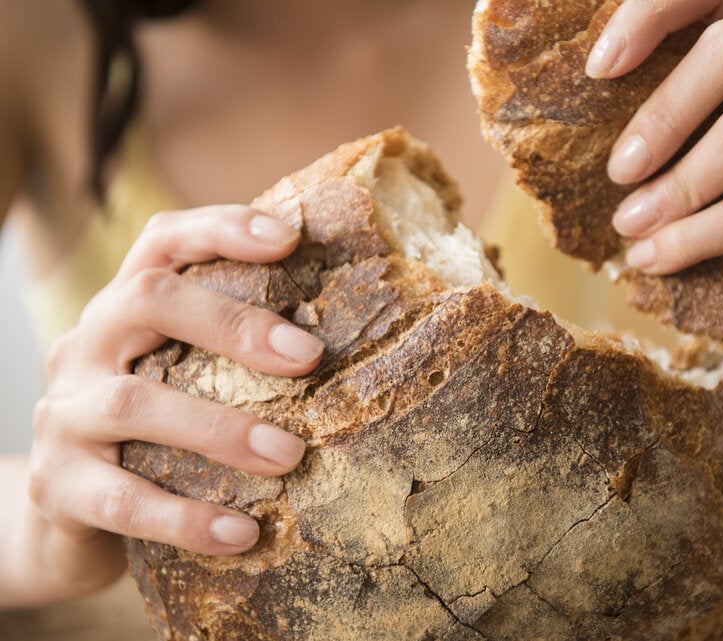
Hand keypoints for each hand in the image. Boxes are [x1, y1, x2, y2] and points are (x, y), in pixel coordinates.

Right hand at [24, 205, 322, 599]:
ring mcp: (63, 415)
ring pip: (132, 404)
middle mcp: (84, 347)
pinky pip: (122, 502)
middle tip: (309, 355)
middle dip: (232, 322)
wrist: (65, 520)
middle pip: (145, 301)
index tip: (289, 238)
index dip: (221, 229)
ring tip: (291, 456)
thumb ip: (229, 355)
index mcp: (123, 311)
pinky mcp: (58, 487)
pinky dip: (186, 518)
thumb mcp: (180, 379)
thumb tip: (344, 343)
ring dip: (220, 429)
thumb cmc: (151, 437)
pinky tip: (242, 532)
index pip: (162, 243)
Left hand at [588, 0, 722, 320]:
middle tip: (619, 171)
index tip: (599, 68)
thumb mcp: (705, 140)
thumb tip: (568, 123)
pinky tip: (654, 257)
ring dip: (672, 190)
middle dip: (660, 115)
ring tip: (628, 227)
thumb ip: (667, 114)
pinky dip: (692, 239)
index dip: (654, 13)